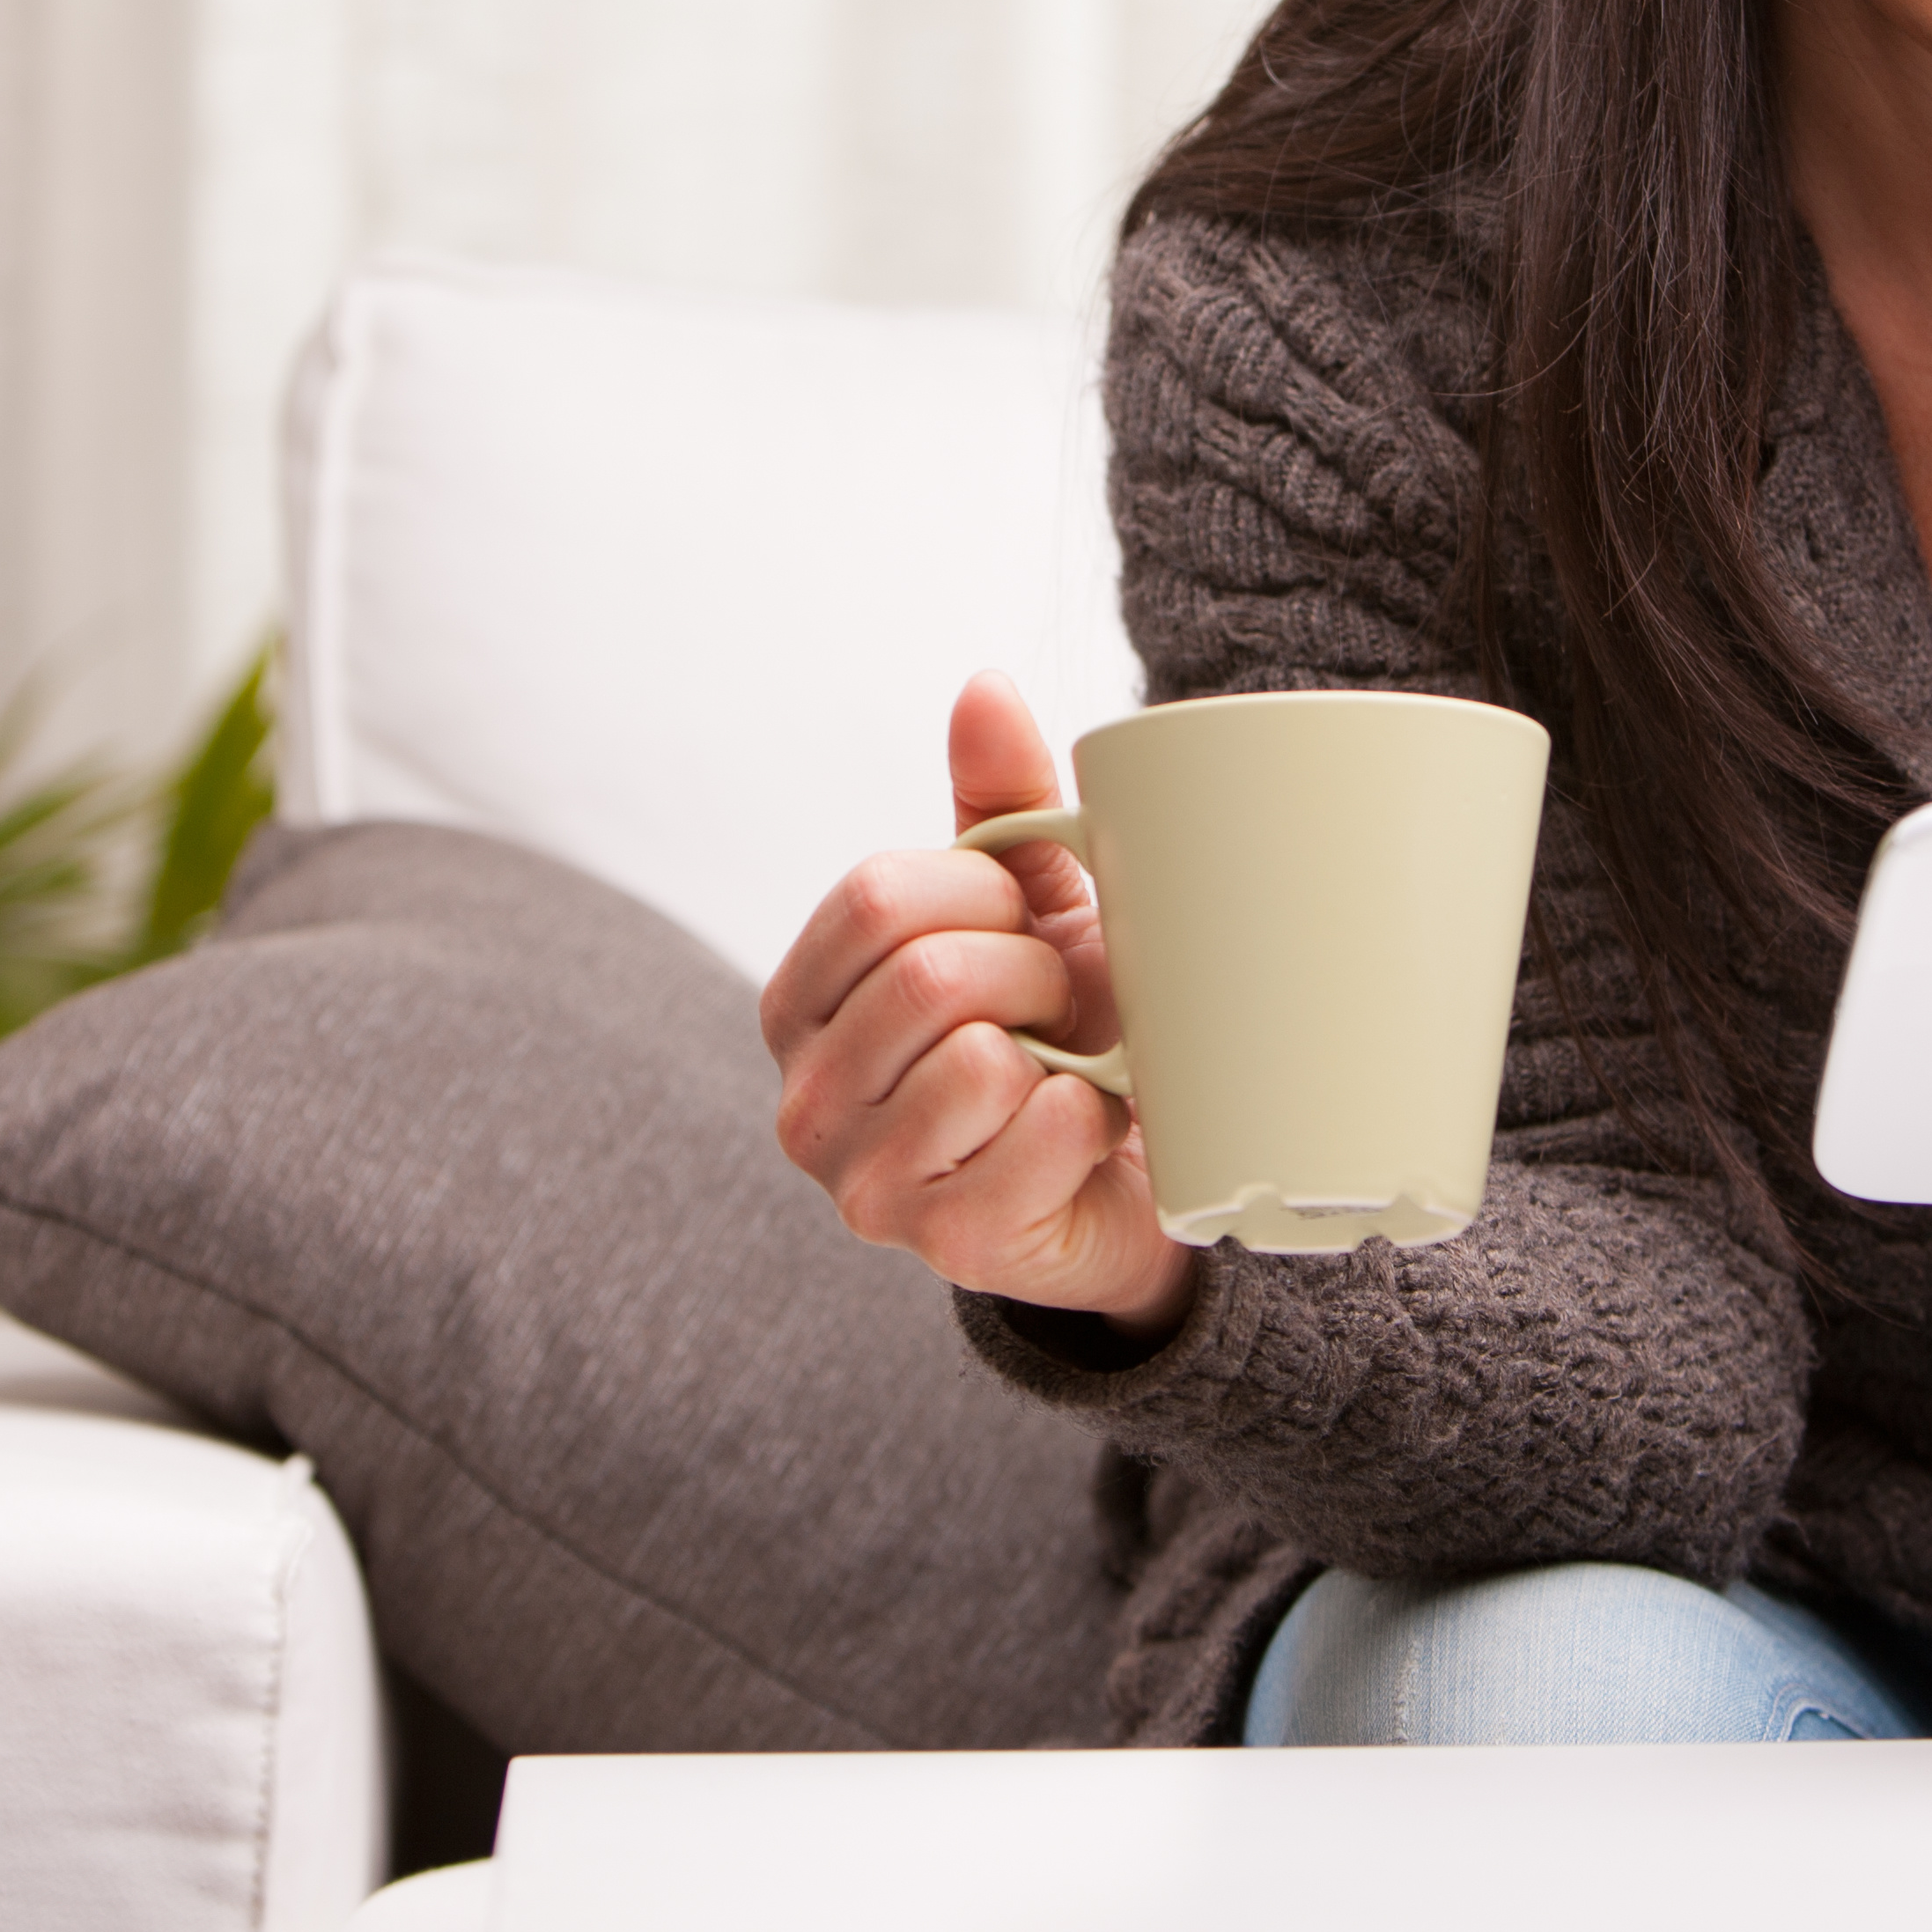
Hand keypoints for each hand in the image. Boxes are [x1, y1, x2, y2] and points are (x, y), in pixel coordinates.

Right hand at [762, 673, 1197, 1340]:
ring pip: (974, 1059)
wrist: (1129, 1180)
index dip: (979, 890)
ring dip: (1060, 1049)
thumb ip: (997, 800)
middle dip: (1031, 970)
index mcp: (802, 1000)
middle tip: (1061, 1004)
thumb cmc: (1061, 1030)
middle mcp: (805, 1097)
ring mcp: (861, 1182)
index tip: (1023, 920)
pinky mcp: (941, 1244)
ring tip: (1066, 1069)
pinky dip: (1087, 1118)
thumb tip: (984, 686)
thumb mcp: (1028, 903)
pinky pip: (1030, 1138)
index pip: (875, 894)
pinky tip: (1081, 1133)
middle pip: (927, 975)